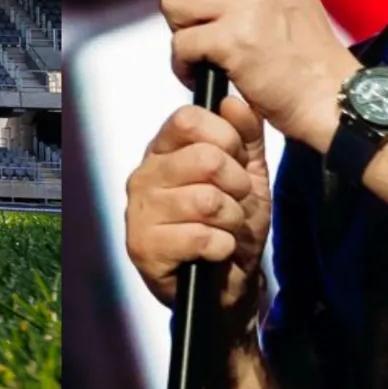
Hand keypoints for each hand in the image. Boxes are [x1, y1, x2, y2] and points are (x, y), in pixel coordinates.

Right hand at [124, 95, 272, 325]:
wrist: (228, 287)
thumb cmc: (231, 228)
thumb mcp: (247, 176)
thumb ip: (244, 136)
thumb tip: (233, 101)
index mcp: (164, 152)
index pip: (187, 119)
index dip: (225, 137)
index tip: (237, 160)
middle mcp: (144, 177)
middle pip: (203, 158)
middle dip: (236, 184)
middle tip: (236, 203)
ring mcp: (140, 212)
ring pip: (206, 200)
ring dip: (231, 220)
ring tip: (226, 229)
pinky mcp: (143, 248)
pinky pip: (201, 236)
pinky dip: (222, 247)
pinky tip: (216, 252)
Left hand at [161, 0, 359, 149]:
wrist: (329, 95)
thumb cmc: (301, 49)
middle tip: (203, 21)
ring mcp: (246, 4)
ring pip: (171, 2)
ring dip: (182, 31)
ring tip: (209, 48)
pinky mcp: (233, 41)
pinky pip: (179, 44)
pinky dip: (185, 65)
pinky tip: (206, 71)